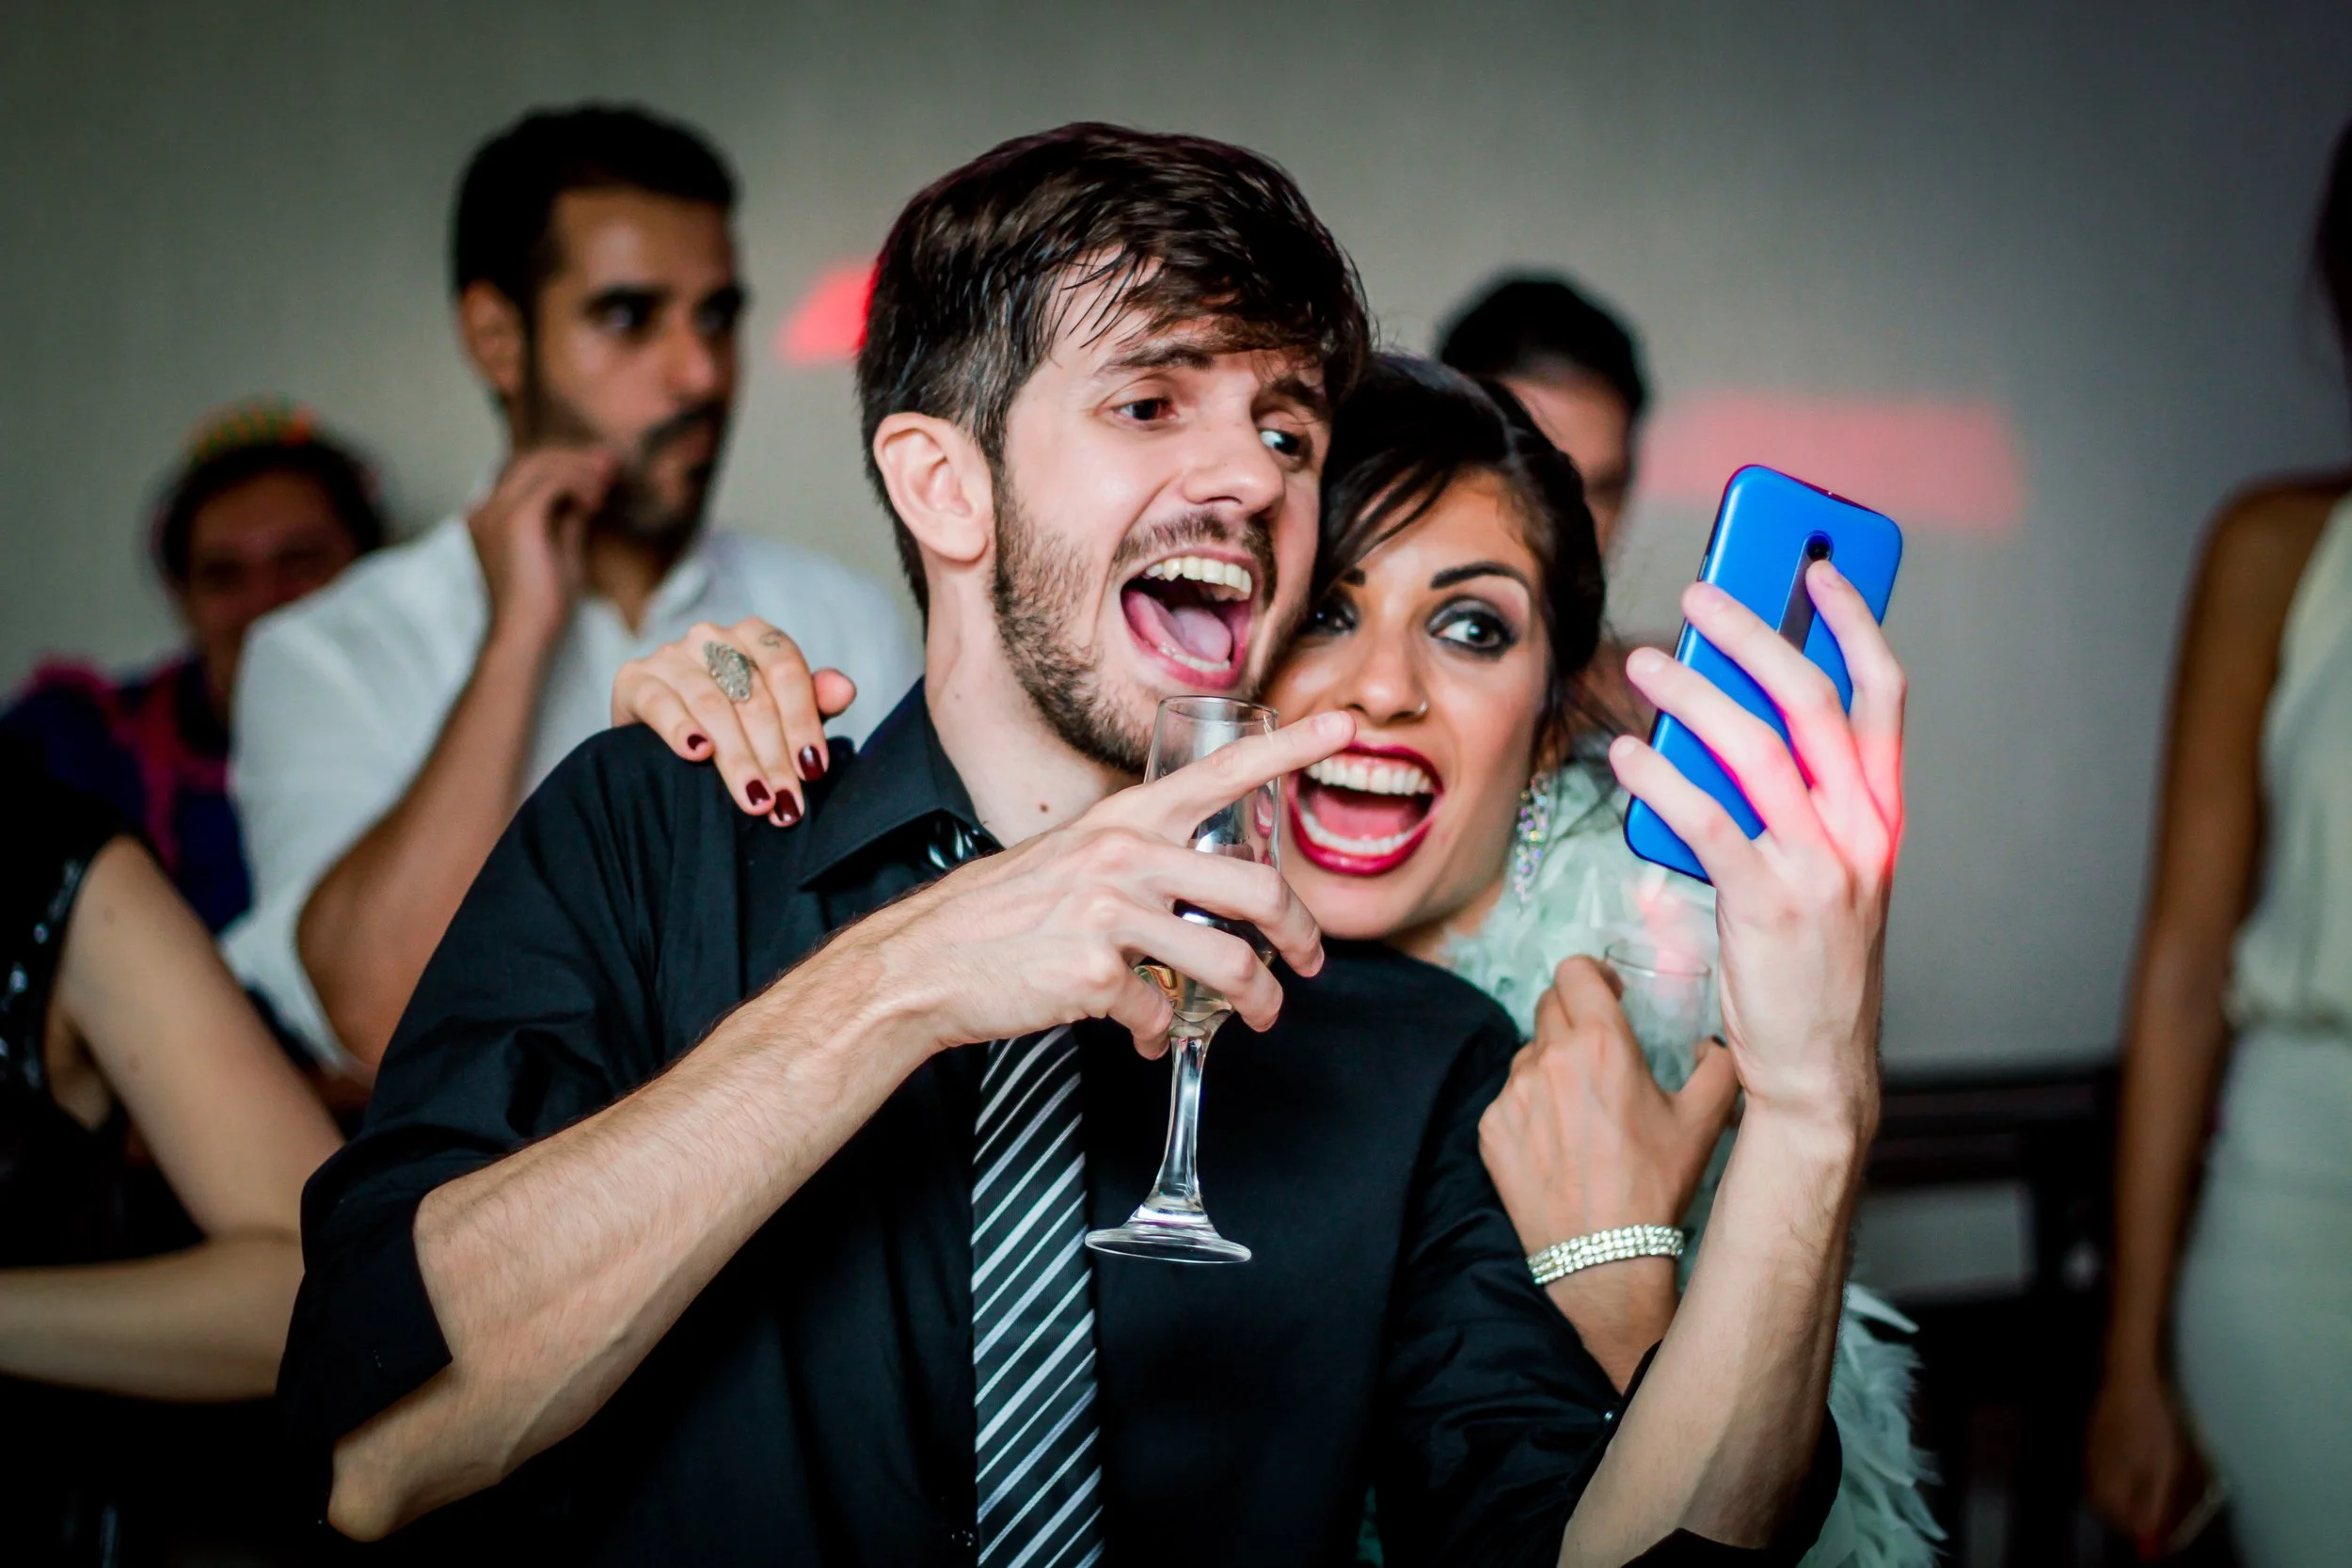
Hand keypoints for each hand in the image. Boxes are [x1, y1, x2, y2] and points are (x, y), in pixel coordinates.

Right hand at [468, 448, 611, 648]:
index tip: (599, 469)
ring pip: (539, 463)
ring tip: (610, 480)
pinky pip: (551, 482)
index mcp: (489, 518)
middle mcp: (485, 509)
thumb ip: (567, 521)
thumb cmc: (545, 605)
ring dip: (579, 467)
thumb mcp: (560, 552)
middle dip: (573, 457)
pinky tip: (598, 500)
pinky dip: (578, 483)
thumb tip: (584, 495)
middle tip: (611, 464)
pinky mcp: (515, 518)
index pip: (524, 473)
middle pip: (530, 460)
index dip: (562, 464)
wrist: (527, 635)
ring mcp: (495, 511)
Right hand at [612, 618, 856, 824]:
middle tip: (786, 803)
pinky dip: (681, 728)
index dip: (803, 721)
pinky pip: (661, 702)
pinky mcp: (635, 679)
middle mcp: (712, 636)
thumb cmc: (734, 724)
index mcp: (754, 636)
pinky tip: (697, 753)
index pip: (786, 670)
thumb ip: (812, 703)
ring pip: (712, 705)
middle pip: (752, 695)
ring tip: (754, 798)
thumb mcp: (779, 716)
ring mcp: (671, 655)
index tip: (813, 771)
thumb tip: (845, 689)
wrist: (660, 738)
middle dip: (773, 756)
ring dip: (736, 758)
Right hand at [843, 711, 1355, 1058]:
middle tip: (1309, 961)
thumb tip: (1188, 886)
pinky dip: (1161, 1036)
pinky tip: (1147, 1037)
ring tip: (1256, 1018)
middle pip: (1256, 890)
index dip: (1289, 747)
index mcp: (1123, 820)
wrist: (923, 963)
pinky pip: (1160, 1015)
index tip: (1344, 727)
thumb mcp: (1068, 859)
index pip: (1221, 771)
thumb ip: (1131, 859)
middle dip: (1302, 935)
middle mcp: (1122, 856)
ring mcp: (1109, 915)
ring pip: (1227, 964)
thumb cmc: (996, 915)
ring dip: (1256, 1003)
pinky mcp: (1094, 975)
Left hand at [1479, 956, 1740, 1249]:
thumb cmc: (1655, 1186)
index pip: (1575, 970)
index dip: (1593, 976)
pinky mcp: (1490, 1127)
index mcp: (1600, 1043)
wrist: (1604, 1258)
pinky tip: (1558, 1140)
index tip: (1608, 994)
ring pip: (1529, 1053)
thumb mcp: (1704, 1120)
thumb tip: (1714, 1042)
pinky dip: (1531, 1106)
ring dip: (1552, 1063)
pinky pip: (1509, 1097)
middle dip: (1575, 1015)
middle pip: (1550, 1005)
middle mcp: (1547, 1059)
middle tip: (1599, 1048)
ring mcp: (1512, 1093)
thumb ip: (1719, 1065)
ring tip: (1583, 1107)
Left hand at [1612, 562, 1904, 1141]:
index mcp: (1882, 817)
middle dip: (1755, 636)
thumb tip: (1715, 728)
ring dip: (1692, 694)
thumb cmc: (1808, 965)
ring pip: (1755, 748)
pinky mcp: (1765, 904)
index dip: (1853, 626)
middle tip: (1700, 597)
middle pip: (1813, 703)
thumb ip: (1790, 803)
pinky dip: (1660, 777)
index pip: (1883, 698)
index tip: (1817, 571)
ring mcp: (1819, 867)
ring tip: (1644, 663)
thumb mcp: (1822, 873)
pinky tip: (1626, 752)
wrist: (1818, 1066)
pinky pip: (1706, 819)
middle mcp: (1862, 832)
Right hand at [2085, 1363, 2209, 1555]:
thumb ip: (2155, 1504)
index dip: (2145, 1530)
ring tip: (2153, 1486)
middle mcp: (2092, 1476)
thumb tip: (2149, 1536)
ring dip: (2128, 1497)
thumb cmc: (2151, 1424)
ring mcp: (2089, 1458)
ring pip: (2106, 1492)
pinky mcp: (2091, 1443)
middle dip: (2134, 1514)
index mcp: (2108, 1485)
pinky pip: (2103, 1474)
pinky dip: (2120, 1479)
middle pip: (2111, 1510)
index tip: (2166, 1528)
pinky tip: (2137, 1466)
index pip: (2123, 1524)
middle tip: (2162, 1508)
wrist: (2129, 1380)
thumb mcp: (2164, 1468)